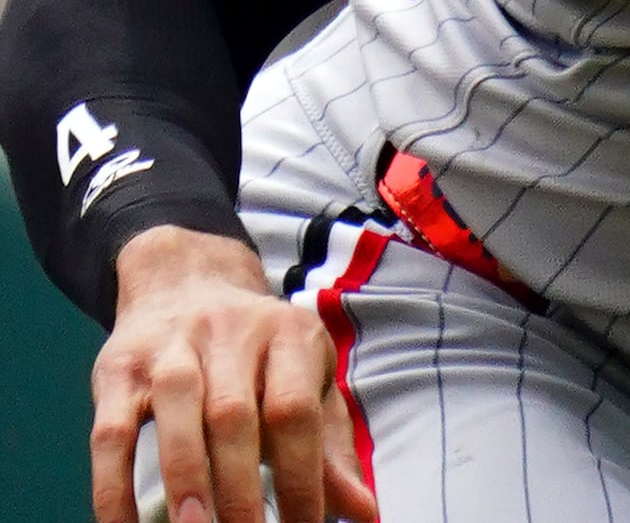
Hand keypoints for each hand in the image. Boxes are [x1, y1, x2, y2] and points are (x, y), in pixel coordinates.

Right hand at [93, 227, 378, 522]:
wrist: (186, 281)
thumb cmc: (259, 355)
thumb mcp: (305, 382)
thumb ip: (329, 449)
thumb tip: (365, 512)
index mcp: (289, 333)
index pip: (295, 411)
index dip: (302, 478)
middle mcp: (231, 331)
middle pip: (235, 413)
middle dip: (240, 488)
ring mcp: (171, 346)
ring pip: (177, 407)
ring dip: (185, 479)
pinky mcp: (119, 369)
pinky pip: (110, 433)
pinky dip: (114, 489)